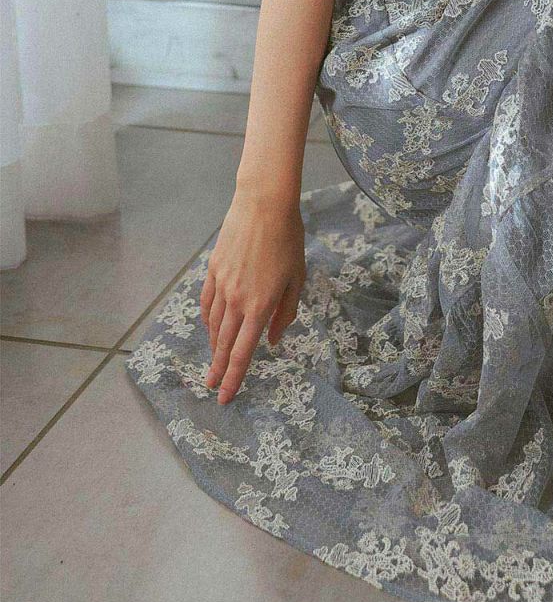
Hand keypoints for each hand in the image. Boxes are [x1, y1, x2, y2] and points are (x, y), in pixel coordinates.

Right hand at [199, 186, 306, 403]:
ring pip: (213, 325)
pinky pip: (207, 303)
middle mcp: (237, 300)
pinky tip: (210, 328)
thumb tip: (273, 339)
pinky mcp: (213, 270)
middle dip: (218, 369)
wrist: (263, 204)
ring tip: (213, 361)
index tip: (226, 397)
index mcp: (260, 306)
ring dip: (213, 346)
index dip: (234, 377)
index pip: (243, 352)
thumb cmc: (288, 238)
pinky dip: (207, 320)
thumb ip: (286, 312)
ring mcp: (222, 285)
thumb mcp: (297, 277)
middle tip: (212, 388)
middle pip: (224, 344)